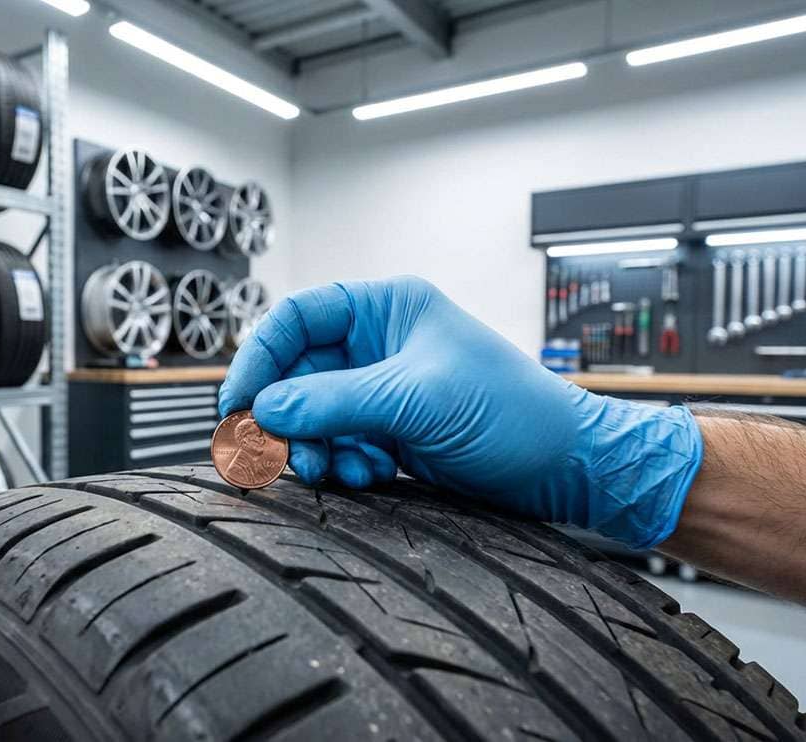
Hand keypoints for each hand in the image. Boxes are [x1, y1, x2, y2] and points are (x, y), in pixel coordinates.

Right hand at [218, 276, 703, 549]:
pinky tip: (367, 475)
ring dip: (313, 446)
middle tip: (276, 452)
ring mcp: (381, 390)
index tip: (239, 402)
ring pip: (311, 415)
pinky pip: (337, 444)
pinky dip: (340, 464)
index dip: (260, 357)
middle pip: (296, 373)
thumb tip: (262, 410)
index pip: (297, 317)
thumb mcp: (418, 399)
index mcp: (386, 308)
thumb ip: (335, 402)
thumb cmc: (513, 413)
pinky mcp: (389, 432)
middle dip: (287, 415)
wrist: (567, 469)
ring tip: (336, 469)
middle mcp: (377, 344)